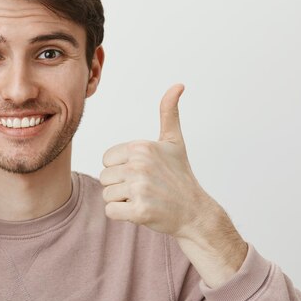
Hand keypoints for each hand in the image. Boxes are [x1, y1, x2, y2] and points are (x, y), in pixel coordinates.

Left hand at [99, 84, 216, 238]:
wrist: (195, 212)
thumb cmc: (180, 175)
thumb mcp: (173, 141)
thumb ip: (169, 112)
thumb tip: (178, 84)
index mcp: (141, 147)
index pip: (106, 159)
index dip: (120, 168)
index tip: (142, 172)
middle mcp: (139, 165)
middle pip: (104, 177)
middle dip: (120, 186)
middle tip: (145, 188)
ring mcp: (140, 189)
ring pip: (107, 195)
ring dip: (122, 201)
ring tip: (144, 198)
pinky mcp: (140, 211)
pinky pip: (110, 211)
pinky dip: (122, 215)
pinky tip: (142, 211)